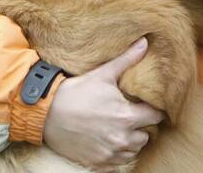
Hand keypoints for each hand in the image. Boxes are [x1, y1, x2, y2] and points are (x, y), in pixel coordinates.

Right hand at [43, 38, 163, 170]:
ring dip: (131, 141)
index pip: (156, 117)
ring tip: (121, 128)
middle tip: (132, 116)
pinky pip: (118, 163)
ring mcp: (109, 153)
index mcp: (126, 117)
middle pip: (146, 136)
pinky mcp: (97, 162)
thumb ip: (127, 60)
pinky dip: (117, 154)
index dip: (154, 110)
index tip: (147, 105)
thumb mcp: (103, 74)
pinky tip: (110, 141)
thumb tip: (144, 42)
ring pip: (133, 150)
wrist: (46, 114)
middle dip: (142, 126)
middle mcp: (120, 138)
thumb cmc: (76, 92)